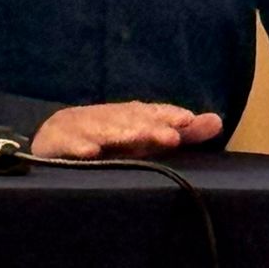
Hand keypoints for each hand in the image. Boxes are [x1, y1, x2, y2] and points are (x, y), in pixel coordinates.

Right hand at [31, 102, 223, 159]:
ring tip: (138, 138)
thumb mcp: (142, 139)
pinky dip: (77, 146)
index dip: (168, 117)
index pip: (150, 115)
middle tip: (171, 136)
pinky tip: (90, 152)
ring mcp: (78, 128)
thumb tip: (219, 121)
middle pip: (128, 122)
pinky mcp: (55, 143)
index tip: (187, 122)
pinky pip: (66, 145)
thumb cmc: (105, 142)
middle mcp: (104, 119)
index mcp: (126, 119)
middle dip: (149, 127)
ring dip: (119, 133)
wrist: (49, 140)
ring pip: (101, 130)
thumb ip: (179, 133)